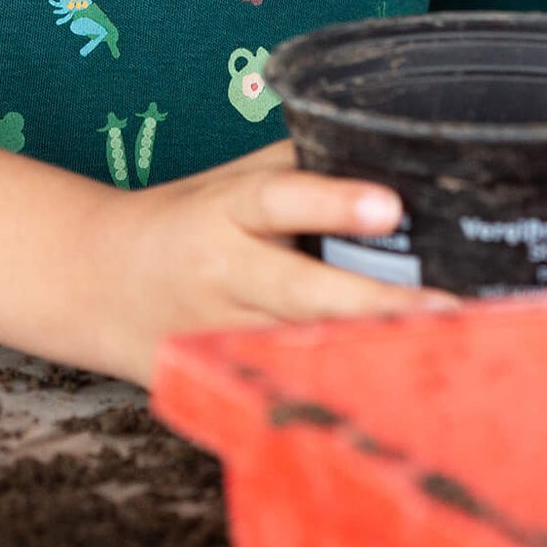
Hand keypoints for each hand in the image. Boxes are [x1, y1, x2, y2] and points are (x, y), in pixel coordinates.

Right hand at [81, 139, 455, 385]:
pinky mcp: (227, 377)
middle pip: (303, 293)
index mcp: (226, 210)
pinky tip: (398, 396)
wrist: (96, 282)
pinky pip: (291, 383)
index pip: (280, 199)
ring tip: (449, 358)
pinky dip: (341, 387)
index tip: (390, 206)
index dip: (333, 202)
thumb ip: (301, 167)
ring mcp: (225, 334)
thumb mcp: (230, 180)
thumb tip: (390, 150)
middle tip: (450, 310)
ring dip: (369, 356)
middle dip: (375, 304)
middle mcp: (226, 273)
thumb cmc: (184, 220)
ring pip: (301, 349)